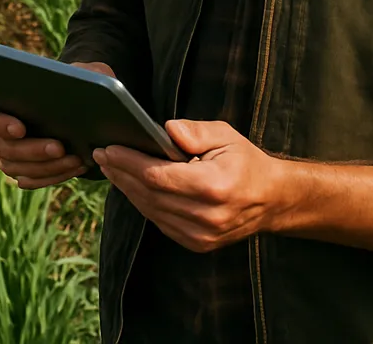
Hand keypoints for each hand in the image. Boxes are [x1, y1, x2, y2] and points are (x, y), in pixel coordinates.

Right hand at [0, 61, 115, 189]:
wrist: (85, 108)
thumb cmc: (78, 85)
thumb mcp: (81, 73)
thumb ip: (76, 73)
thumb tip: (77, 79)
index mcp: (3, 107)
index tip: (21, 128)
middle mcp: (1, 136)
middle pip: (3, 150)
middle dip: (32, 150)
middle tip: (59, 146)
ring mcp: (12, 158)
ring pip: (19, 170)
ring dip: (47, 166)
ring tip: (75, 158)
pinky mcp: (28, 173)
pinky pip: (35, 181)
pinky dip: (56, 175)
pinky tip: (78, 165)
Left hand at [93, 118, 283, 252]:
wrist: (271, 200)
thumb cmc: (246, 161)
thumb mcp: (225, 135)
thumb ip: (195, 131)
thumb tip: (166, 129)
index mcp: (213, 186)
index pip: (158, 175)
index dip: (130, 162)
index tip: (109, 148)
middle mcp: (206, 216)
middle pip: (150, 194)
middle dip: (121, 173)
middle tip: (101, 155)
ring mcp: (201, 235)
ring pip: (152, 211)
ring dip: (127, 189)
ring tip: (110, 168)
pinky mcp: (197, 244)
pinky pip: (160, 222)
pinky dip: (143, 203)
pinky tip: (130, 186)